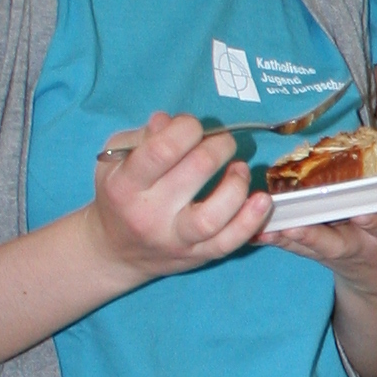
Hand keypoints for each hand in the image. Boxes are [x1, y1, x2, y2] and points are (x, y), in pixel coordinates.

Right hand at [86, 113, 272, 279]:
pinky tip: (262, 200)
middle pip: (195, 172)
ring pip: (213, 216)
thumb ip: (142, 137)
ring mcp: (175, 239)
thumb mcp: (115, 161)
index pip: (162, 150)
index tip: (193, 127)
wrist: (115, 251)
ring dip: (237, 185)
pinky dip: (251, 221)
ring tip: (240, 169)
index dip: (187, 128)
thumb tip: (169, 120)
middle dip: (218, 147)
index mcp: (125, 185)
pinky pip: (229, 242)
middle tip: (223, 143)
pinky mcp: (197, 255)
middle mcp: (149, 214)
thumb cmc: (118, 195)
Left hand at [276, 169, 376, 296]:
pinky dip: (271, 236)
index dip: (376, 220)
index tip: (363, 214)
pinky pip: (290, 244)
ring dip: (287, 236)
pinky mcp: (313, 251)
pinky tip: (253, 226)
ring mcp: (335, 250)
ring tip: (268, 226)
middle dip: (318, 236)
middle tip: (294, 227)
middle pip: (337, 242)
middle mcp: (360, 244)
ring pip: (308, 244)